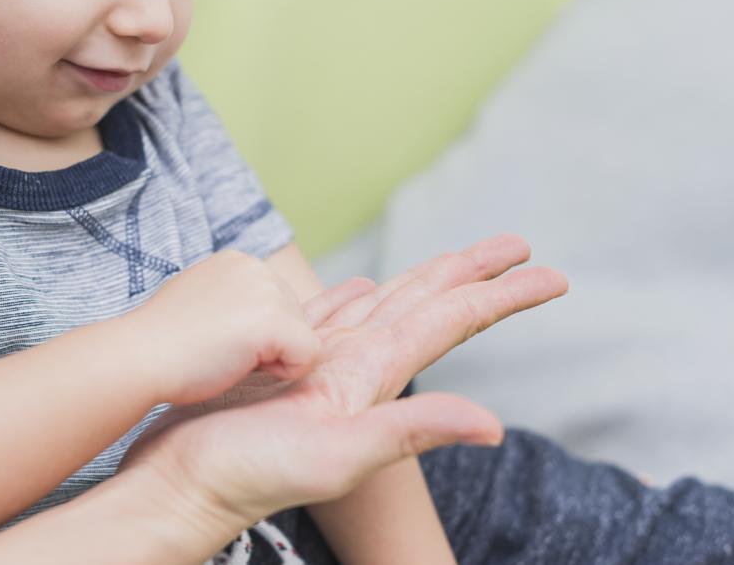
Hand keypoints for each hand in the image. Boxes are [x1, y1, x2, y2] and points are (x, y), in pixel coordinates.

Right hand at [126, 235, 567, 524]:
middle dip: (473, 274)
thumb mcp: (337, 455)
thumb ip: (412, 432)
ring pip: (381, 306)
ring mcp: (317, 365)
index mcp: (374, 374)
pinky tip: (355, 290)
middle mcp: (354, 366)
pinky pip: (324, 318)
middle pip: (427, 305)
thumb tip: (496, 428)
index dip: (502, 295)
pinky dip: (345, 298)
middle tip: (519, 246)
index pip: (452, 321)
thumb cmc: (248, 474)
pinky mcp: (278, 364)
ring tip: (451, 261)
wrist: (181, 488)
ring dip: (421, 281)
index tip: (552, 275)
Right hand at [129, 249, 319, 404]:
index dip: (254, 336)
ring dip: (272, 360)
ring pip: (303, 338)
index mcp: (237, 262)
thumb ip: (231, 303)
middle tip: (219, 352)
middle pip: (296, 320)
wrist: (138, 357)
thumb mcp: (201, 305)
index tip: (214, 341)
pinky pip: (307, 355)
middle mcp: (255, 266)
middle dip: (267, 346)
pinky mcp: (274, 319)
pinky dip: (285, 372)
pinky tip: (242, 367)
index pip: (277, 306)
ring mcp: (266, 290)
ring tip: (226, 357)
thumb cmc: (161, 344)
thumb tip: (249, 321)